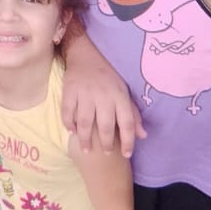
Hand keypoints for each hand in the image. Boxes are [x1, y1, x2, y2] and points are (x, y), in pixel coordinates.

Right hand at [61, 38, 143, 157]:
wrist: (86, 55)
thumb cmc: (109, 78)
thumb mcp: (124, 93)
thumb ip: (133, 115)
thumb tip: (143, 136)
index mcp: (119, 96)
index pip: (127, 122)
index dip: (128, 141)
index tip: (127, 154)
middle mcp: (103, 96)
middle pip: (105, 126)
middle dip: (106, 143)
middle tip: (106, 153)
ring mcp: (85, 93)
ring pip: (84, 122)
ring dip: (85, 139)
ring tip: (87, 150)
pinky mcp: (69, 91)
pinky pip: (67, 112)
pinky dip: (69, 123)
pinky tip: (72, 131)